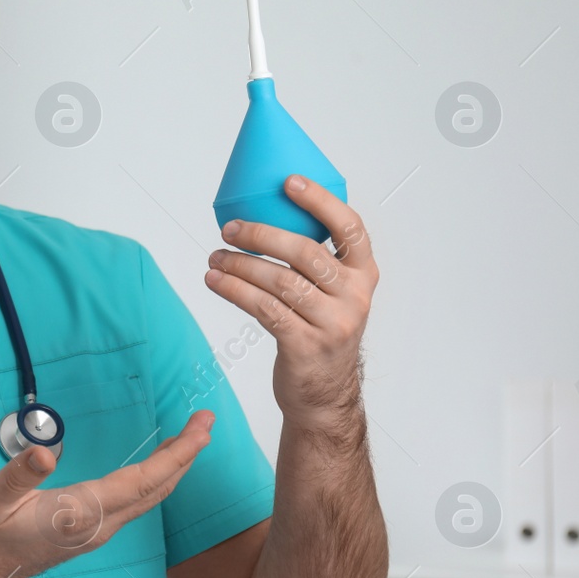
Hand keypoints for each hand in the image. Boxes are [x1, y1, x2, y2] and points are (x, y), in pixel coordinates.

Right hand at [0, 410, 214, 577]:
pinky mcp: (89, 534)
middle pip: (156, 489)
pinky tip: (154, 469)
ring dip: (173, 468)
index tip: (199, 428)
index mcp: (80, 513)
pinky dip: (154, 480)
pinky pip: (135, 504)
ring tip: (189, 440)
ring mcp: (96, 532)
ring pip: (148, 499)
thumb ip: (18, 474)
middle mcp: (98, 526)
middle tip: (206, 422)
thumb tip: (45, 452)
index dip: (175, 454)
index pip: (142, 480)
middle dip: (185, 455)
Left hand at [205, 174, 378, 427]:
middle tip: (230, 228)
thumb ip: (313, 262)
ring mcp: (332, 323)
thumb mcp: (332, 294)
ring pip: (280, 281)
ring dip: (240, 265)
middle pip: (305, 252)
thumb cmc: (320, 333)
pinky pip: (264, 309)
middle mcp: (354, 296)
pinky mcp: (305, 345)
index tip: (289, 182)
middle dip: (261, 235)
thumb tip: (262, 217)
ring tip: (215, 257)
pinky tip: (215, 280)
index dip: (320, 201)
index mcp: (363, 274)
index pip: (349, 227)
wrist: (325, 395)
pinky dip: (234, 291)